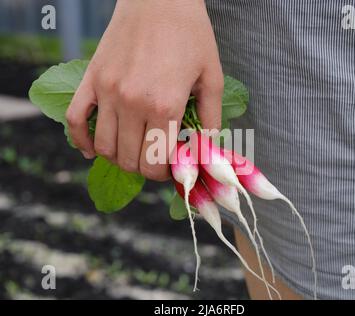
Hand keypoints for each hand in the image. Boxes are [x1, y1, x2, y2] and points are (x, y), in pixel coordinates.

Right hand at [66, 0, 222, 180]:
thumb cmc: (190, 34)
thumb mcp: (212, 76)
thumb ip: (211, 118)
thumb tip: (207, 148)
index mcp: (165, 106)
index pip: (156, 163)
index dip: (164, 174)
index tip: (171, 168)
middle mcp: (132, 104)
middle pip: (130, 160)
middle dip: (144, 168)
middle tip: (155, 159)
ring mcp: (107, 92)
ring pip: (104, 147)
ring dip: (119, 158)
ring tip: (133, 151)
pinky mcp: (91, 79)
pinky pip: (75, 120)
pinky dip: (81, 141)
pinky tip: (93, 149)